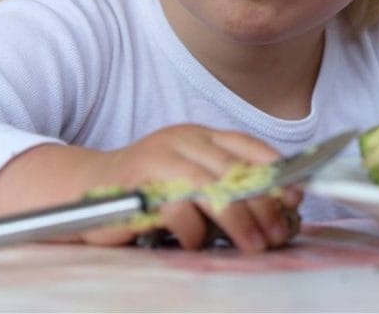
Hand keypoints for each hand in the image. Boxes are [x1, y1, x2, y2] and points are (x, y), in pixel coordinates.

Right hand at [80, 124, 301, 252]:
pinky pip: (178, 209)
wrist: (82, 188)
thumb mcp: (194, 179)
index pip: (249, 146)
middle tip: (278, 233)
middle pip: (236, 171)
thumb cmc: (148, 190)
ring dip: (239, 220)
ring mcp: (160, 160)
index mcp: (200, 135)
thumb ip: (230, 185)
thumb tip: (284, 202)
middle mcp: (183, 141)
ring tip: (254, 244)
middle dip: (264, 206)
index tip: (295, 199)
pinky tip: (197, 242)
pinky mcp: (139, 186)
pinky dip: (194, 230)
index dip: (277, 173)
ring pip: (213, 188)